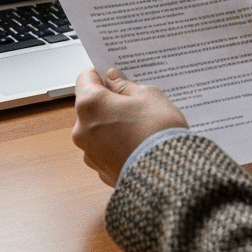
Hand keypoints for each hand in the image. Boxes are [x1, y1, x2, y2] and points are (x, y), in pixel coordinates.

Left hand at [71, 67, 187, 186]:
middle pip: (90, 107)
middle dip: (109, 102)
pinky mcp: (101, 171)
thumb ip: (125, 85)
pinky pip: (106, 150)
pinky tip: (138, 145)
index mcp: (90, 105)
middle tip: (135, 102)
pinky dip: (117, 145)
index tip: (116, 77)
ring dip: (112, 125)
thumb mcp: (148, 95)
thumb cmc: (158, 131)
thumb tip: (113, 79)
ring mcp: (90, 153)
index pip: (85, 78)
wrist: (169, 175)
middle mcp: (82, 130)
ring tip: (140, 127)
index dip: (101, 75)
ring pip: (97, 130)